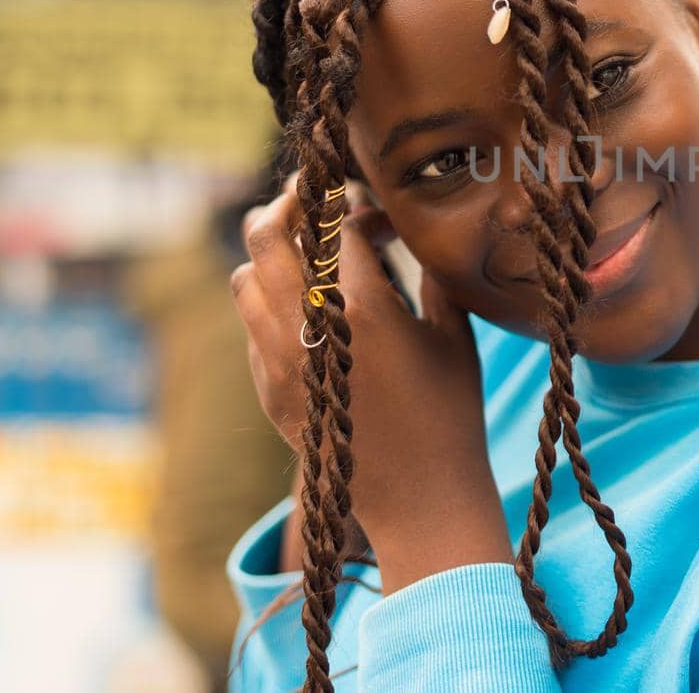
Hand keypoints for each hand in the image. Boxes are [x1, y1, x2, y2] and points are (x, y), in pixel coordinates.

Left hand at [230, 172, 512, 591]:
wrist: (419, 500)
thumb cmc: (451, 413)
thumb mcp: (453, 334)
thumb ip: (429, 275)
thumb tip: (409, 231)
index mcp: (363, 308)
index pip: (333, 224)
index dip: (354, 206)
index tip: (378, 213)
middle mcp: (309, 330)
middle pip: (266, 234)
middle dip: (287, 204)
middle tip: (310, 199)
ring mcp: (278, 363)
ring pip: (245, 278)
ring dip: (272, 257)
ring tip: (306, 258)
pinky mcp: (267, 391)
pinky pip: (252, 328)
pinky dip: (272, 305)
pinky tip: (310, 314)